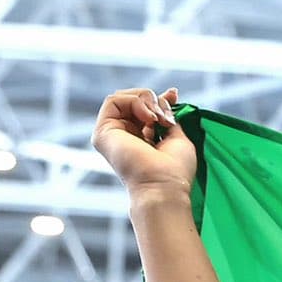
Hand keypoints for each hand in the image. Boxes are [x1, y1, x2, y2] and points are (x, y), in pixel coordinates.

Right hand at [92, 86, 194, 201]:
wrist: (163, 186)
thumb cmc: (175, 170)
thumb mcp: (178, 137)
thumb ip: (169, 117)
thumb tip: (169, 96)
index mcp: (142, 139)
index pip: (145, 109)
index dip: (159, 99)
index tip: (174, 95)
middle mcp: (125, 136)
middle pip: (133, 101)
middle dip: (153, 100)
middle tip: (167, 116)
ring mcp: (112, 133)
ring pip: (123, 98)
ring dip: (146, 101)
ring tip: (158, 119)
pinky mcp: (103, 131)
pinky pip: (113, 101)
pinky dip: (134, 102)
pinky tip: (149, 118)